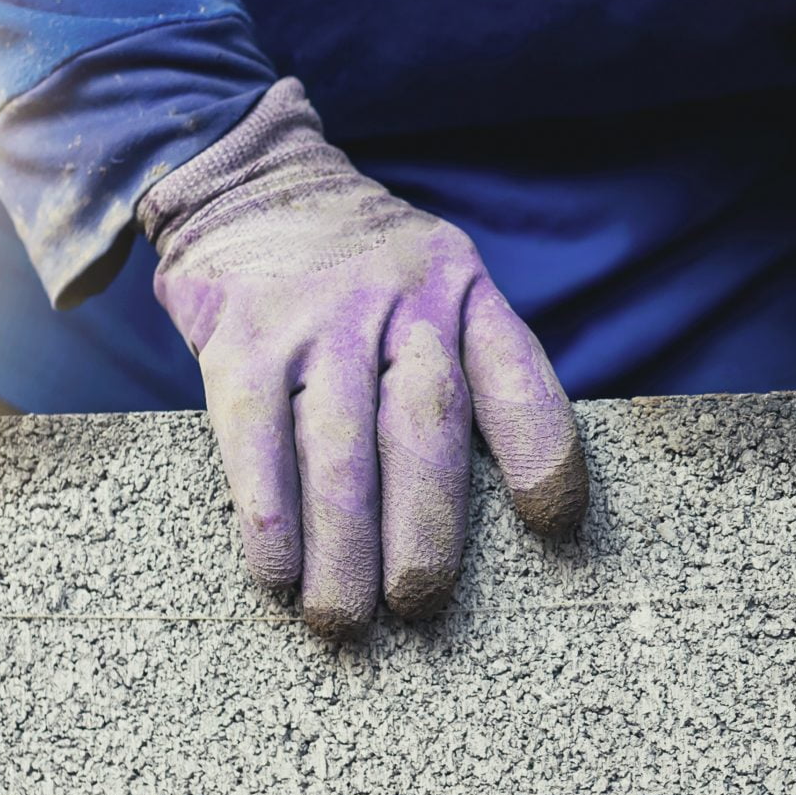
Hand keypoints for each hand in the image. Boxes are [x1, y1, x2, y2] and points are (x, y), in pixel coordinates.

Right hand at [139, 77, 585, 636]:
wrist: (243, 176)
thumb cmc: (360, 268)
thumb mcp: (436, 279)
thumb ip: (472, 363)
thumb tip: (520, 501)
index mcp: (460, 291)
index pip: (514, 372)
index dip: (542, 450)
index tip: (556, 524)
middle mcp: (396, 302)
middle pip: (424, 426)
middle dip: (425, 524)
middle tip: (421, 603)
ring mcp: (315, 320)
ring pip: (339, 446)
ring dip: (342, 543)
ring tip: (344, 618)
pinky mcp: (239, 339)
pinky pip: (254, 437)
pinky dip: (267, 511)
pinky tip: (277, 571)